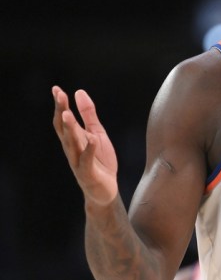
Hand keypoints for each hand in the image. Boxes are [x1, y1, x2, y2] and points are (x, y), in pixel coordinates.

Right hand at [52, 86, 118, 206]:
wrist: (105, 190)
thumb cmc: (99, 160)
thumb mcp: (97, 133)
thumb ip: (89, 114)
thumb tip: (79, 92)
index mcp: (74, 139)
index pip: (63, 120)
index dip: (60, 105)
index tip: (56, 89)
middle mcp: (72, 149)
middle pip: (64, 129)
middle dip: (62, 112)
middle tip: (60, 96)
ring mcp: (78, 162)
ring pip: (72, 144)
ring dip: (69, 129)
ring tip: (67, 114)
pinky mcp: (88, 173)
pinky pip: (87, 160)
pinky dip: (89, 149)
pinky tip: (92, 139)